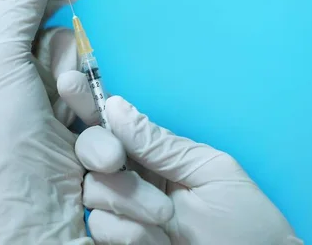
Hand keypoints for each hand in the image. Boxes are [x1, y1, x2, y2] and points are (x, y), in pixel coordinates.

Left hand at [0, 0, 94, 244]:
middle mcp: (10, 65)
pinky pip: (91, 85)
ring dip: (75, 80)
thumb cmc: (3, 143)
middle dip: (62, 37)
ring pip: (75, 52)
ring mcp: (43, 89)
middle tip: (77, 20)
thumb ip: (18, 4)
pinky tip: (80, 132)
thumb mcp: (0, 64)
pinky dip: (89, 104)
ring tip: (62, 113)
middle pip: (49, 17)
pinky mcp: (72, 111)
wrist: (34, 213)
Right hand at [58, 72, 303, 244]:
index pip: (114, 122)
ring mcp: (124, 210)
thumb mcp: (209, 170)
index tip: (68, 82)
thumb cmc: (243, 218)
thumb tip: (114, 107)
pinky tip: (154, 238)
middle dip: (97, 148)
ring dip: (128, 198)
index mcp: (154, 152)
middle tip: (115, 159)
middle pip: (89, 149)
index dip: (88, 102)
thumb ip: (161, 144)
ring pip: (92, 189)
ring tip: (166, 217)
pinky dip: (126, 231)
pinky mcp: (119, 240)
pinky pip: (101, 227)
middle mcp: (132, 176)